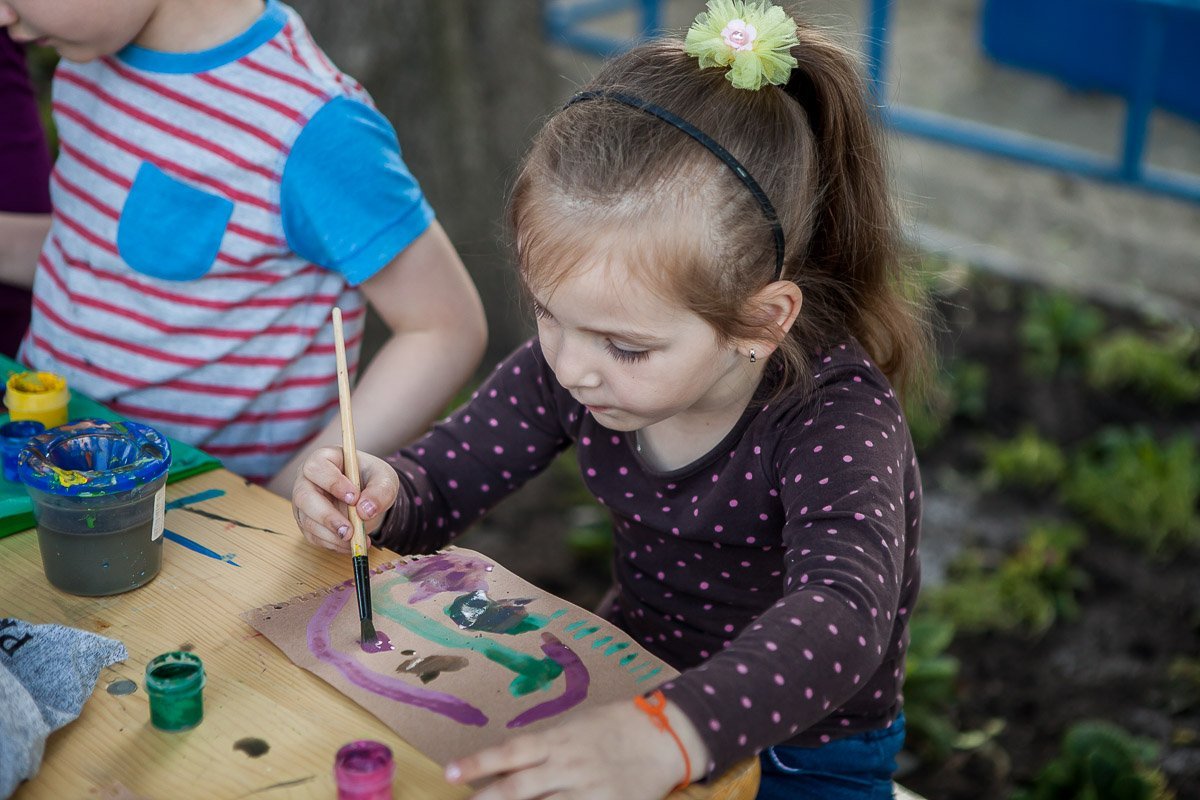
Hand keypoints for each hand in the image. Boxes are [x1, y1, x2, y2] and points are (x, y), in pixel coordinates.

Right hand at [291, 446, 399, 551]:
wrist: (370, 497)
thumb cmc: (373, 480)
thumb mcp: (385, 480)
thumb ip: (379, 491)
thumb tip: (365, 511)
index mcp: (324, 459)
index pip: (316, 467)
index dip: (332, 483)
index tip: (354, 497)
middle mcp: (307, 480)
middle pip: (303, 497)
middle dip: (326, 516)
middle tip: (349, 530)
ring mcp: (304, 503)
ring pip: (307, 520)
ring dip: (331, 534)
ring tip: (355, 540)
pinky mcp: (307, 522)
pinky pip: (313, 536)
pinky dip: (332, 543)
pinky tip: (350, 544)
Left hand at [444, 699, 699, 799]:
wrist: (663, 737)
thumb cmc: (615, 727)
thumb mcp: (575, 727)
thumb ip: (544, 748)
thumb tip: (506, 765)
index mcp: (559, 740)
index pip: (511, 752)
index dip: (478, 763)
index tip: (450, 774)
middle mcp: (569, 766)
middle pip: (519, 789)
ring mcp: (588, 792)